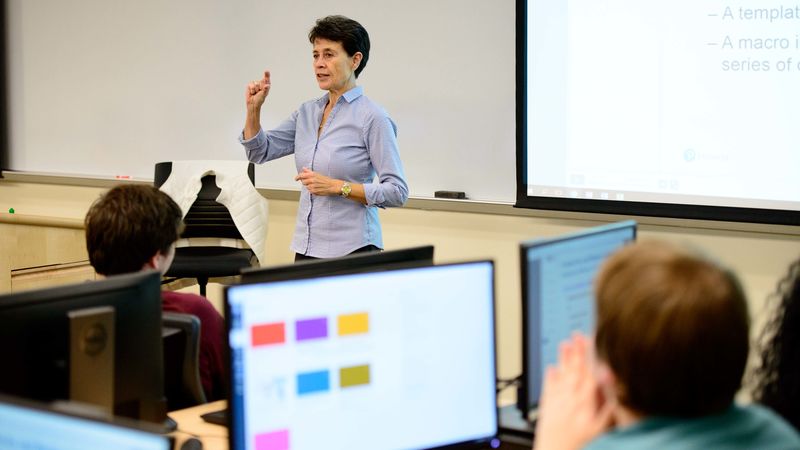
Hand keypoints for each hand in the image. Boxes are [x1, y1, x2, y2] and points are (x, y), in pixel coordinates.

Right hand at [245, 70, 270, 110]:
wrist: (252, 103)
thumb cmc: (259, 100)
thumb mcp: (264, 95)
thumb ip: (265, 90)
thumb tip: (267, 86)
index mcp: (266, 85)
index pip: (267, 79)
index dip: (267, 75)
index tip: (266, 71)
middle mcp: (261, 83)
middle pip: (261, 81)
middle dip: (260, 88)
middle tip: (259, 92)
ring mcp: (255, 83)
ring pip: (256, 83)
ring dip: (256, 90)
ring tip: (255, 93)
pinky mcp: (250, 85)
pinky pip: (251, 85)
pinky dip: (252, 90)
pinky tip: (252, 93)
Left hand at [294, 167, 339, 195]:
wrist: (332, 186)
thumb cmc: (326, 180)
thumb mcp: (317, 173)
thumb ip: (309, 171)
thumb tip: (303, 168)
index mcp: (312, 175)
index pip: (301, 176)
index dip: (297, 177)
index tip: (296, 179)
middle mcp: (311, 180)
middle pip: (303, 182)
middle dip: (305, 182)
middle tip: (310, 182)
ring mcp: (312, 186)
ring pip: (306, 187)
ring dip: (309, 186)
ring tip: (316, 185)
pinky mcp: (313, 191)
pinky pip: (310, 191)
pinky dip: (312, 190)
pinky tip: (317, 188)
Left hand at [533, 334, 615, 449]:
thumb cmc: (580, 444)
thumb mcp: (601, 428)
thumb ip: (607, 404)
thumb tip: (610, 383)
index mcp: (584, 401)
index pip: (588, 373)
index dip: (591, 356)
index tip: (591, 341)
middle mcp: (569, 398)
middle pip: (574, 370)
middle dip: (576, 352)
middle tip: (577, 335)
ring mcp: (557, 401)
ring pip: (561, 375)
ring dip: (562, 359)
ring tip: (564, 344)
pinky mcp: (547, 407)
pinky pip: (547, 388)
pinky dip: (549, 377)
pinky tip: (550, 368)